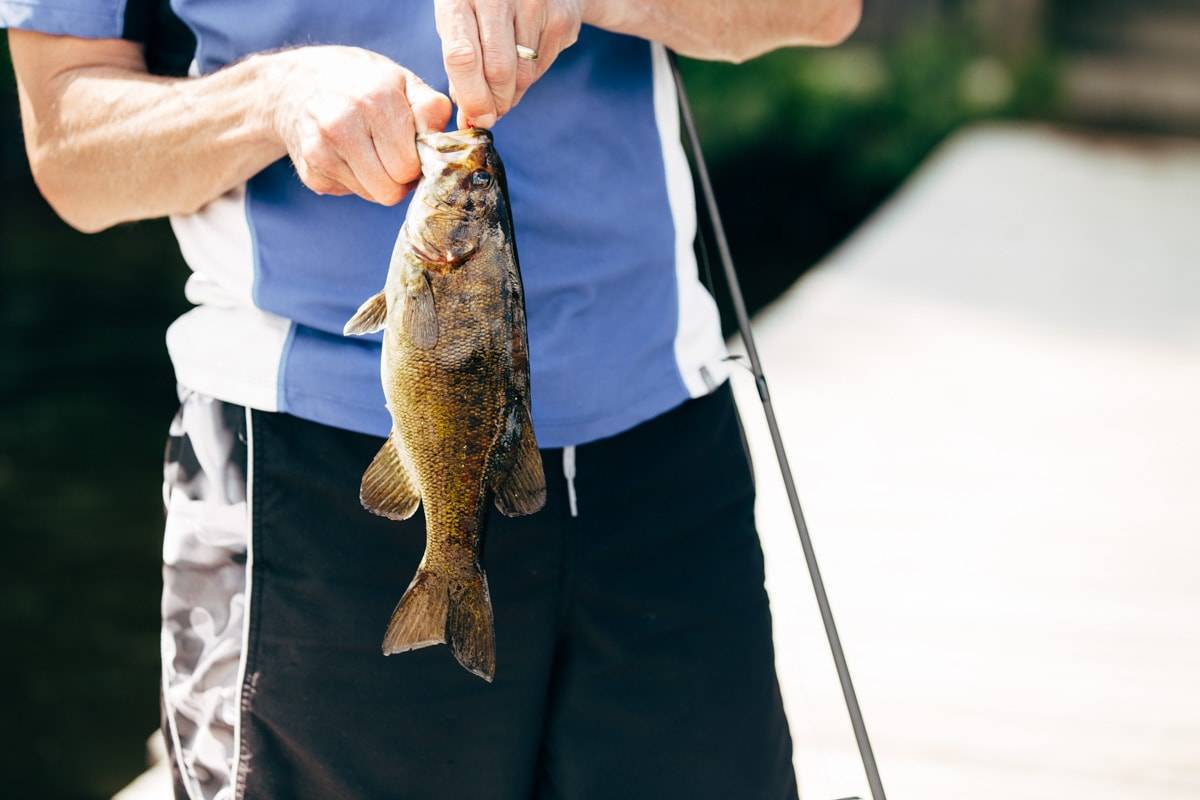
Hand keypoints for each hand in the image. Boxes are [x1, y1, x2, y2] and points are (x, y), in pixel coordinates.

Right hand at [265, 46, 451, 204]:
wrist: (297, 84)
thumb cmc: (364, 85)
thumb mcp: (403, 82)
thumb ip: (431, 110)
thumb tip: (443, 148)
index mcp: (375, 100)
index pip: (408, 167)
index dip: (417, 162)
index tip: (410, 146)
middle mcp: (342, 125)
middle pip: (391, 190)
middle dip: (400, 177)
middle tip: (393, 153)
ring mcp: (320, 151)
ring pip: (373, 196)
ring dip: (379, 180)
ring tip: (371, 151)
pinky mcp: (310, 173)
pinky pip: (351, 193)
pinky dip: (355, 180)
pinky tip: (347, 154)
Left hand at [435, 0, 583, 127]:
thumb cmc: (485, 5)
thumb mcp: (460, 21)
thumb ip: (461, 64)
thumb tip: (470, 117)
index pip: (462, 57)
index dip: (471, 97)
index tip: (476, 119)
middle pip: (498, 70)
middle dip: (495, 103)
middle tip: (492, 114)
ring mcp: (534, 3)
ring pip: (524, 74)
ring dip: (513, 93)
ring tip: (505, 86)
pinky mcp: (561, 17)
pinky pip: (542, 66)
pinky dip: (530, 76)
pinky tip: (525, 58)